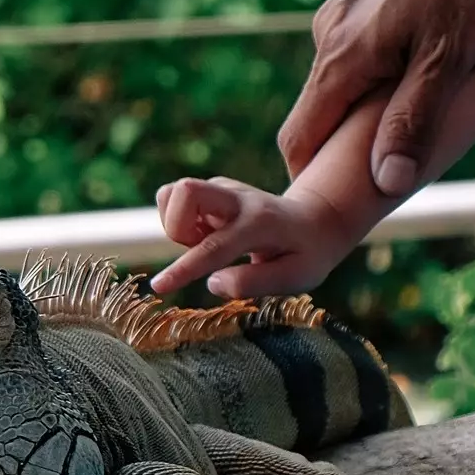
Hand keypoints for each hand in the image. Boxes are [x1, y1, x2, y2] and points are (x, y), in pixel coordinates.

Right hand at [149, 177, 358, 298]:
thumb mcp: (296, 278)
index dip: (185, 269)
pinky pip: (176, 199)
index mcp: (260, 223)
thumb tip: (212, 284)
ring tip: (206, 244)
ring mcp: (224, 188)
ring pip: (173, 193)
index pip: (215, 246)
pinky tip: (207, 235)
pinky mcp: (213, 188)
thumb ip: (254, 283)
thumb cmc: (306, 254)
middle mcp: (238, 198)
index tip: (159, 286)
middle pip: (185, 190)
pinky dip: (181, 221)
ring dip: (177, 226)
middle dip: (174, 228)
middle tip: (197, 250)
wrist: (315, 221)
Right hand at [276, 0, 474, 197]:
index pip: (299, 138)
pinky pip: (359, 54)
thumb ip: (414, 119)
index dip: (312, 180)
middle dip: (344, 151)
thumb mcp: (449, 56)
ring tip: (419, 125)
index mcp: (340, 56)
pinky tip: (427, 71)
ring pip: (342, 82)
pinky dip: (380, 78)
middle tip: (390, 176)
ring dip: (369, 112)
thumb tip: (385, 183)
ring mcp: (345, 11)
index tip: (339, 209)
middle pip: (319, 114)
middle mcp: (329, 33)